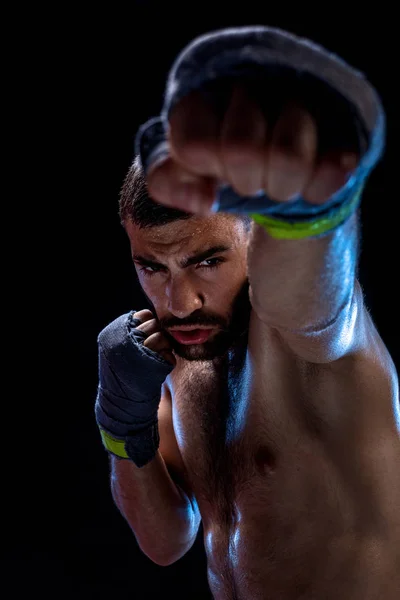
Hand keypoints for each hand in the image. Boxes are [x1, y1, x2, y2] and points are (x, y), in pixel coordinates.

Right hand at [95, 310, 174, 460]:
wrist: (121, 405)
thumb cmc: (123, 374)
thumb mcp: (120, 349)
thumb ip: (134, 331)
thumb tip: (156, 318)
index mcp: (115, 333)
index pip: (143, 315)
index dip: (148, 324)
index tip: (146, 336)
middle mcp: (126, 341)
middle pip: (154, 324)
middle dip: (158, 334)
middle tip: (154, 348)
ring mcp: (140, 353)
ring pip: (162, 338)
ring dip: (165, 347)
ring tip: (156, 358)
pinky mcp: (153, 367)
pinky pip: (170, 355)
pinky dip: (168, 361)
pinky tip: (159, 369)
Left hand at [146, 85, 358, 215]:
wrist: (277, 166)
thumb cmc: (222, 165)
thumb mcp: (183, 173)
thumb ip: (169, 182)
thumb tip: (204, 200)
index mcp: (206, 94)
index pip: (195, 144)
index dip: (206, 171)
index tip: (212, 170)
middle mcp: (255, 85)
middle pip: (241, 151)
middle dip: (243, 182)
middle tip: (249, 179)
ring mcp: (303, 101)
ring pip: (288, 158)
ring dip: (280, 188)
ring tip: (279, 182)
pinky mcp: (342, 128)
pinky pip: (334, 168)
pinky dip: (317, 189)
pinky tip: (309, 184)